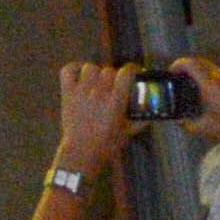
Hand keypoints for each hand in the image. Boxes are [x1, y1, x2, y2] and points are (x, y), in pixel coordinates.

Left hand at [51, 61, 138, 182]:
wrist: (82, 152)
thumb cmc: (107, 144)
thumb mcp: (128, 132)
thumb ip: (141, 120)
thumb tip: (152, 113)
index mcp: (116, 100)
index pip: (126, 72)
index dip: (132, 69)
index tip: (134, 72)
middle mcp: (99, 91)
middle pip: (109, 70)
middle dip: (114, 76)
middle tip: (115, 85)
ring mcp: (81, 90)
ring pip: (90, 68)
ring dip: (96, 73)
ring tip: (97, 83)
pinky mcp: (67, 92)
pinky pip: (68, 70)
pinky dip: (74, 68)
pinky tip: (80, 74)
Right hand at [178, 41, 219, 128]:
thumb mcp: (207, 129)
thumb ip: (190, 124)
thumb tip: (181, 122)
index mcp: (211, 84)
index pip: (191, 63)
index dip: (179, 64)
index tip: (172, 70)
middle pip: (202, 62)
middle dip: (190, 67)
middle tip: (182, 77)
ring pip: (214, 70)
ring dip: (204, 74)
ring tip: (199, 90)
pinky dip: (216, 81)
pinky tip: (217, 98)